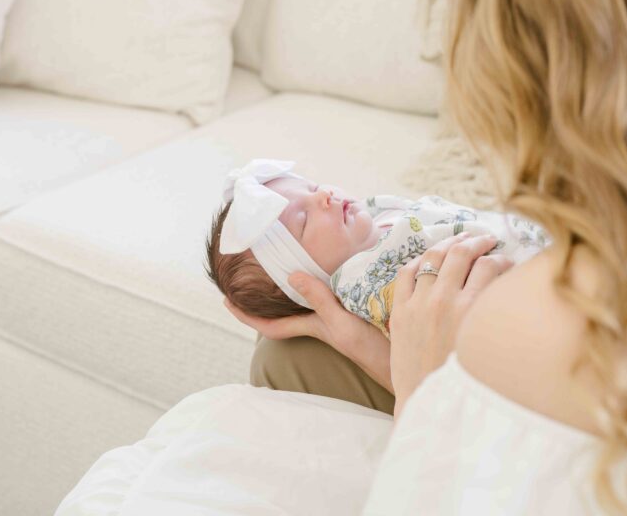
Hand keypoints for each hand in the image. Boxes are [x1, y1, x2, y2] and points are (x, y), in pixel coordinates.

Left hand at [225, 272, 392, 393]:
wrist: (401, 361)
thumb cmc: (370, 346)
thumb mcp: (342, 321)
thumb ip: (318, 298)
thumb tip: (290, 276)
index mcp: (312, 326)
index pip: (269, 326)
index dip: (246, 317)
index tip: (225, 301)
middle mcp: (319, 321)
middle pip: (282, 310)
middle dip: (262, 297)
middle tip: (246, 274)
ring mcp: (335, 315)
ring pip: (301, 300)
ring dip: (287, 286)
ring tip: (275, 265)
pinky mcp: (351, 308)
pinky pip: (323, 292)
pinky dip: (314, 280)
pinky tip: (319, 267)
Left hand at [389, 233, 513, 418]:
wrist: (429, 408)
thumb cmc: (466, 383)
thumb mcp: (488, 347)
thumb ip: (494, 316)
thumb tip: (509, 289)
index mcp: (471, 311)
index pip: (490, 267)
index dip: (502, 259)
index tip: (507, 261)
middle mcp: (445, 301)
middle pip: (462, 253)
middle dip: (478, 241)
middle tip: (487, 240)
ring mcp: (419, 303)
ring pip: (434, 256)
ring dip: (450, 244)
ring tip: (461, 240)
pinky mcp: (400, 311)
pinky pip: (407, 272)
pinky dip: (419, 260)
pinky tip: (428, 257)